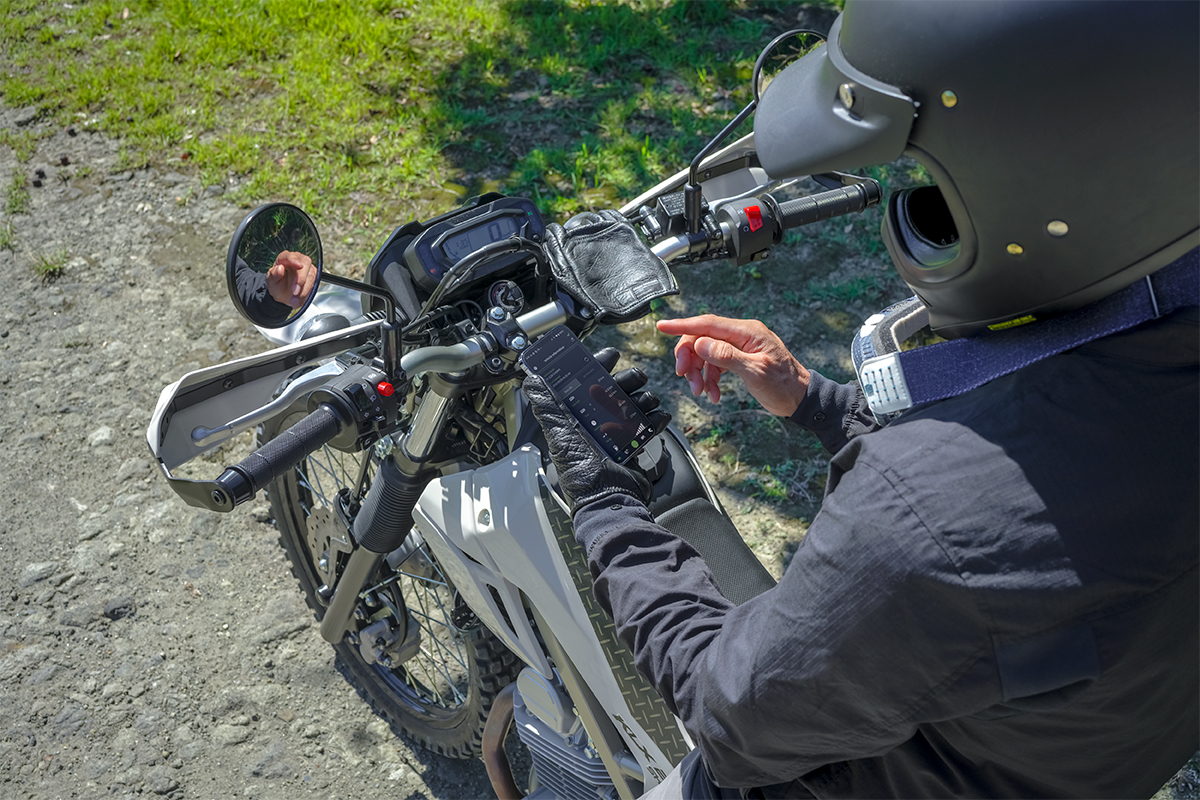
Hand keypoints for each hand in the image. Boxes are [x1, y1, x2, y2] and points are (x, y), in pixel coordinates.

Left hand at [266, 251, 316, 308]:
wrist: (283, 295)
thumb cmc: (277, 285)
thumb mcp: (271, 281)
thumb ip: (273, 274)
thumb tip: (280, 268)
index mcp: (285, 258)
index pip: (291, 256)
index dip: (295, 260)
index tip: (299, 266)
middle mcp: (298, 261)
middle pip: (306, 263)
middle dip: (302, 278)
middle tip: (295, 291)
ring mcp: (307, 268)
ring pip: (312, 275)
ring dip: (304, 289)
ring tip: (294, 300)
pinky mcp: (313, 276)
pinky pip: (314, 284)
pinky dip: (307, 293)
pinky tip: (299, 299)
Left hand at [524, 348, 670, 512]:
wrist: (610, 501)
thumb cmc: (582, 472)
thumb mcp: (561, 435)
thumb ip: (547, 406)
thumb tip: (530, 379)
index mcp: (575, 419)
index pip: (585, 384)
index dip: (597, 367)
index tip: (610, 356)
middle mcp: (594, 424)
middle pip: (613, 391)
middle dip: (627, 380)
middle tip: (636, 377)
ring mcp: (615, 435)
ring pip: (633, 405)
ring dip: (643, 398)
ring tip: (648, 399)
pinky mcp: (632, 446)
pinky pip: (647, 426)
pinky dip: (655, 419)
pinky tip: (658, 416)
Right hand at [656, 315, 809, 416]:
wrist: (801, 398)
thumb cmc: (783, 385)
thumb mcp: (754, 372)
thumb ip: (726, 356)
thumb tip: (701, 344)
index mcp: (747, 332)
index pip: (707, 323)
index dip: (682, 326)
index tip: (661, 327)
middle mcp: (742, 335)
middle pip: (702, 338)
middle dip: (689, 358)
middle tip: (685, 377)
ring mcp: (740, 346)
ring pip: (706, 353)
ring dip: (699, 373)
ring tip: (702, 392)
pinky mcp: (739, 358)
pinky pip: (715, 363)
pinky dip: (710, 378)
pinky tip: (712, 394)